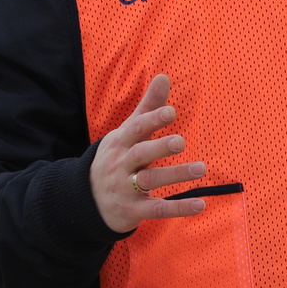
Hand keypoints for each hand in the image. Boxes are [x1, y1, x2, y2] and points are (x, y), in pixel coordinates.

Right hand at [90, 74, 209, 235]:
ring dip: (175, 175)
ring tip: (201, 169)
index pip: (135, 129)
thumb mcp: (128, 133)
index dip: (152, 120)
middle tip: (181, 142)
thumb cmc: (117, 158)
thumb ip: (148, 108)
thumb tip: (164, 76)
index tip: (171, 112)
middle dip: (159, 147)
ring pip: (149, 180)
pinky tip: (201, 205)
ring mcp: (125, 189)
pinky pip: (157, 209)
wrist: (85, 200)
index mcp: (121, 143)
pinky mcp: (133, 211)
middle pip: (140, 154)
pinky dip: (178, 208)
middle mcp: (121, 165)